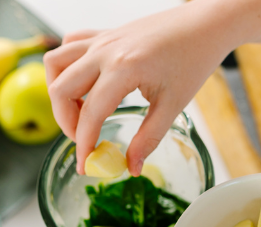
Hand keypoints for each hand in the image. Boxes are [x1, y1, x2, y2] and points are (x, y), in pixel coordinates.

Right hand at [43, 1, 236, 175]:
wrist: (204, 26)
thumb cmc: (193, 60)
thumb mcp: (173, 106)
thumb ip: (148, 138)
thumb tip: (131, 167)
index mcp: (124, 69)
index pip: (90, 114)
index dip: (83, 144)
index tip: (85, 166)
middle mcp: (105, 51)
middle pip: (60, 89)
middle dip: (66, 122)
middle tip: (83, 141)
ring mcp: (101, 39)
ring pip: (56, 63)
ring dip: (59, 92)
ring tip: (80, 113)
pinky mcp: (103, 34)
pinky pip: (69, 46)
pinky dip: (66, 66)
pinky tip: (85, 84)